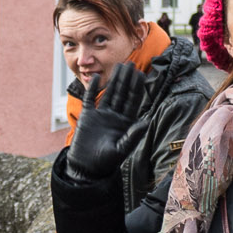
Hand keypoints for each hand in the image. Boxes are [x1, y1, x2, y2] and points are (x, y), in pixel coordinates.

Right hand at [64, 62, 149, 183]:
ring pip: (109, 93)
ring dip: (113, 80)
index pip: (133, 101)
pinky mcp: (87, 116)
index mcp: (126, 123)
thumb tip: (146, 122)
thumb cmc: (106, 163)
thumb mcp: (121, 149)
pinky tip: (95, 78)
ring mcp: (101, 115)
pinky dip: (92, 89)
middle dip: (127, 79)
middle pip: (122, 94)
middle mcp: (115, 116)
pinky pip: (90, 99)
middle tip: (131, 64)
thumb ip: (133, 136)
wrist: (86, 169)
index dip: (137, 88)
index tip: (140, 74)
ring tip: (118, 66)